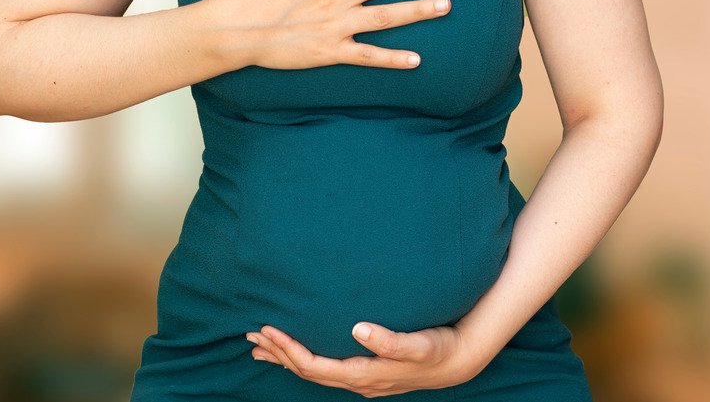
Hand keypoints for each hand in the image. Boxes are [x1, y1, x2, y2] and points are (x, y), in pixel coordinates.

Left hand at [246, 321, 486, 397]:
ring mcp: (361, 379)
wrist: (459, 362)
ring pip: (314, 371)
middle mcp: (358, 381)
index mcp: (363, 374)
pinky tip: (298, 352)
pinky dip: (305, 358)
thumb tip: (358, 329)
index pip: (313, 365)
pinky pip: (325, 367)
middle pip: (306, 370)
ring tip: (261, 347)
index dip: (288, 349)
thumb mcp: (418, 344)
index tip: (267, 330)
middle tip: (251, 334)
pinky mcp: (366, 371)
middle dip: (278, 353)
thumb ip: (389, 339)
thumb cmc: (438, 349)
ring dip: (286, 357)